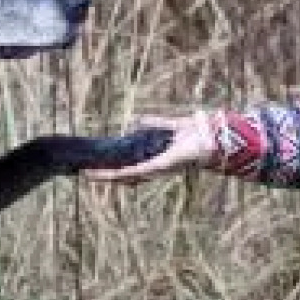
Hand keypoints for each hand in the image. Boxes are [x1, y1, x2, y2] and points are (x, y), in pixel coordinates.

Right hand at [82, 114, 215, 183]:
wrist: (211, 138)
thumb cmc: (195, 133)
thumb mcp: (168, 125)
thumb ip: (152, 123)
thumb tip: (134, 122)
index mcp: (157, 160)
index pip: (132, 167)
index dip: (114, 168)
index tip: (98, 167)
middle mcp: (155, 169)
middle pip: (126, 176)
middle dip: (106, 175)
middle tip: (87, 174)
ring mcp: (155, 170)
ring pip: (125, 177)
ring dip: (106, 176)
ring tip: (88, 175)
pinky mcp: (155, 168)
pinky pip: (131, 172)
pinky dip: (115, 173)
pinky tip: (101, 173)